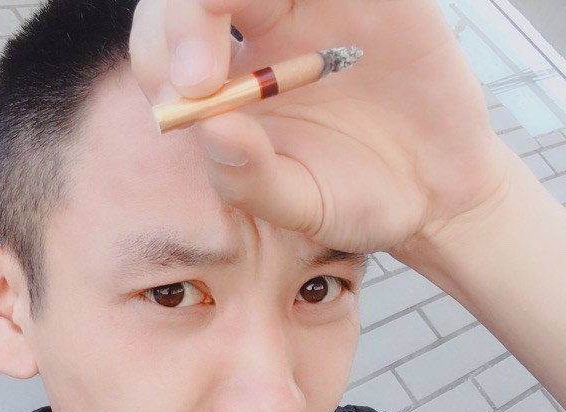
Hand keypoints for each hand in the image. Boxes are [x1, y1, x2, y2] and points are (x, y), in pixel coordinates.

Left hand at [129, 0, 511, 256]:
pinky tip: (326, 6)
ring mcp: (318, 5)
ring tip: (233, 22)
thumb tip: (207, 127)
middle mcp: (266, 35)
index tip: (186, 97)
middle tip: (200, 78)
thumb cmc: (358, 199)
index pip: (165, 47)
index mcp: (233, 87)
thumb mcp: (300, 206)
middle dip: (184, 20)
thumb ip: (248, 178)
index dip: (160, 58)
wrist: (435, 193)